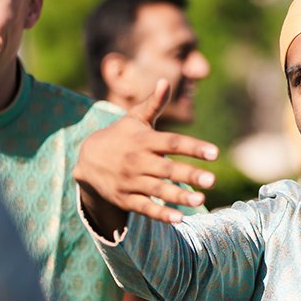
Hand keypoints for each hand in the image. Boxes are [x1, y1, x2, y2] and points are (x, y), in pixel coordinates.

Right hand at [74, 78, 219, 236]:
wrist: (86, 160)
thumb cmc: (119, 136)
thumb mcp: (133, 118)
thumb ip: (153, 104)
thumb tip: (164, 81)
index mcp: (143, 140)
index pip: (172, 143)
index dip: (193, 147)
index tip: (214, 153)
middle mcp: (137, 161)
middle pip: (167, 168)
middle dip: (189, 174)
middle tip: (213, 179)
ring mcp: (130, 181)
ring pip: (157, 190)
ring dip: (179, 196)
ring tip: (200, 200)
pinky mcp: (125, 199)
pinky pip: (144, 208)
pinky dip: (160, 214)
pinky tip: (178, 219)